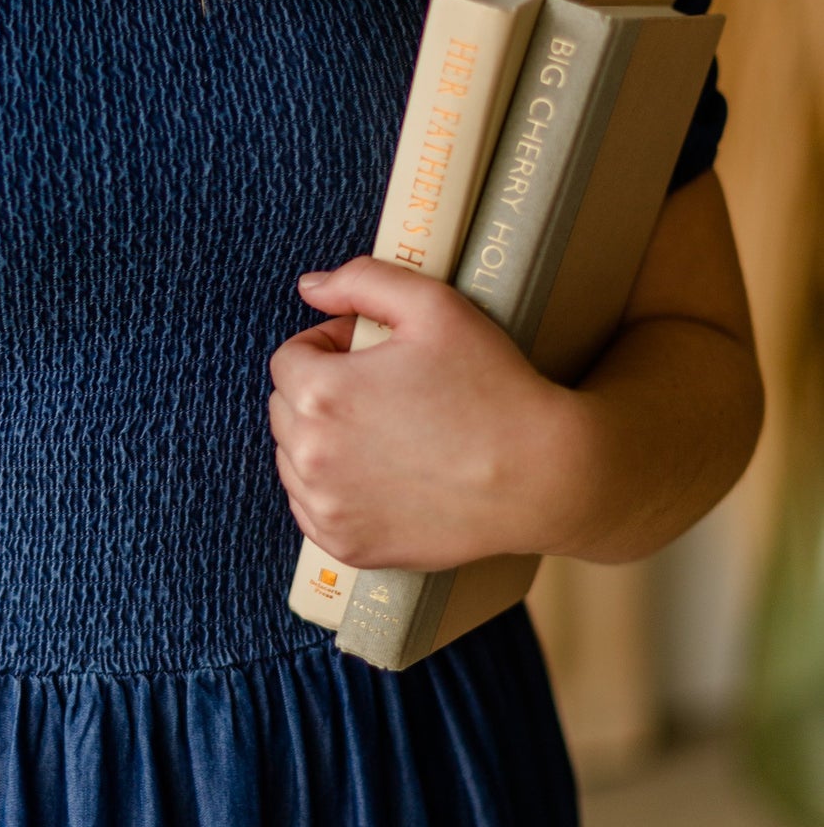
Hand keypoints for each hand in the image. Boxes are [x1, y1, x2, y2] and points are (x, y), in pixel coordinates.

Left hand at [267, 256, 585, 570]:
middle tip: (384, 392)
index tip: (370, 353)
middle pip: (285, 409)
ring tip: (385, 434)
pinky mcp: (346, 546)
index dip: (329, 347)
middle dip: (321, 392)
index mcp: (321, 392)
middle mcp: (310, 455)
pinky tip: (383, 474)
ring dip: (323, 440)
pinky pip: (312, 507)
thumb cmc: (493, 386)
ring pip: (294, 460)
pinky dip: (334, 490)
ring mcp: (325, 508)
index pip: (289, 359)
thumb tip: (310, 286)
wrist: (542, 476)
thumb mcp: (436, 307)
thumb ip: (363, 280)